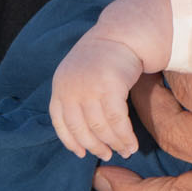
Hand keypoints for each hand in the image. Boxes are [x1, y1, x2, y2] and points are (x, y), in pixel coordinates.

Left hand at [49, 36, 141, 159]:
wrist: (120, 35)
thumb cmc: (101, 59)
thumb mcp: (76, 74)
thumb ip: (74, 97)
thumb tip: (81, 133)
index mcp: (59, 86)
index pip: (60, 123)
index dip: (71, 142)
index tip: (81, 154)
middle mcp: (70, 89)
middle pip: (81, 130)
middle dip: (96, 147)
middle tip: (108, 155)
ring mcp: (89, 89)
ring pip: (101, 128)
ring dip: (114, 144)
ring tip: (125, 151)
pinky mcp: (110, 88)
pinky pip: (117, 122)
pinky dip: (125, 137)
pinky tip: (132, 144)